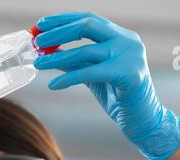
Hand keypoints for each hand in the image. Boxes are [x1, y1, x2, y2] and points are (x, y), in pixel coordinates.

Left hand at [34, 12, 179, 159]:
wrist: (142, 120)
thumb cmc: (118, 97)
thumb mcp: (93, 75)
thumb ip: (75, 62)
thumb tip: (48, 53)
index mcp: (120, 37)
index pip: (89, 19)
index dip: (63, 20)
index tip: (41, 25)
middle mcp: (127, 41)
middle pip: (87, 26)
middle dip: (58, 32)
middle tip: (37, 41)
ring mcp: (129, 56)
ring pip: (85, 51)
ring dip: (57, 57)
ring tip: (38, 64)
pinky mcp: (128, 74)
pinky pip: (90, 73)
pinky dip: (68, 78)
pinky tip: (53, 84)